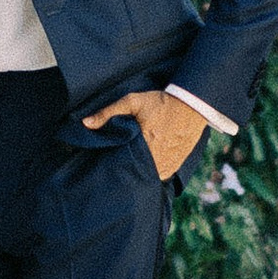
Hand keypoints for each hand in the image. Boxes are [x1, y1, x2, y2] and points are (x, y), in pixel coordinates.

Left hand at [80, 88, 207, 183]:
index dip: (112, 162)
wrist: (192, 105)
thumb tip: (85, 123)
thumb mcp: (133, 102)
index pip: (121, 162)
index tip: (104, 161)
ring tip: (129, 165)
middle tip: (116, 163)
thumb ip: (108, 113)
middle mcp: (156, 159)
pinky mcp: (174, 167)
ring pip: (145, 176)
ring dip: (138, 172)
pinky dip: (150, 173)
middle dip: (124, 169)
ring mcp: (166, 166)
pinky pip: (158, 177)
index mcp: (144, 145)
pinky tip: (143, 167)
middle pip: (132, 172)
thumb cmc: (160, 102)